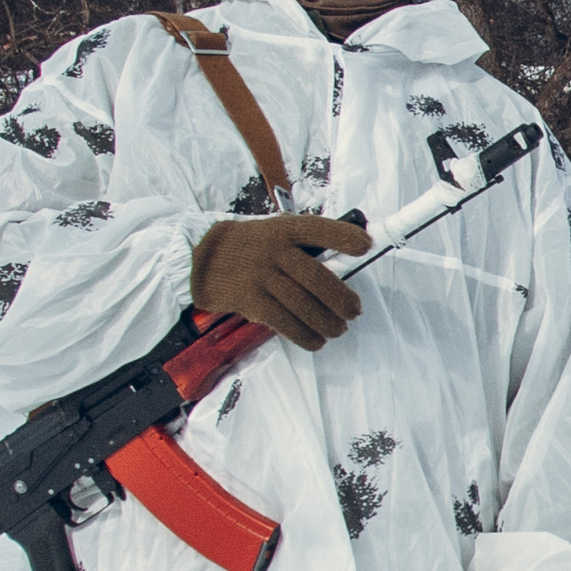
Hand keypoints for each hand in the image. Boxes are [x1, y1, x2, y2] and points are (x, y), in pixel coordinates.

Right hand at [191, 214, 364, 350]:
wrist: (204, 259)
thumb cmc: (254, 247)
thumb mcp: (277, 232)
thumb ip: (308, 245)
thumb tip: (351, 260)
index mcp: (284, 230)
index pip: (317, 229)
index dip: (343, 237)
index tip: (367, 246)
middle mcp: (273, 251)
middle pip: (315, 277)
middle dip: (341, 299)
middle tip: (354, 311)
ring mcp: (260, 276)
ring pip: (302, 303)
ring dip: (327, 322)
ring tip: (338, 329)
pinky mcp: (250, 299)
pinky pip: (283, 321)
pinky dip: (305, 335)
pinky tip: (317, 340)